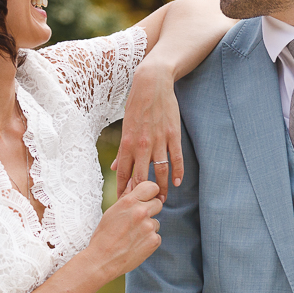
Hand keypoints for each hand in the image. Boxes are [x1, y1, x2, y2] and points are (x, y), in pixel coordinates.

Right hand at [85, 180, 162, 279]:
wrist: (102, 260)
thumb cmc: (104, 235)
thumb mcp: (112, 212)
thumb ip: (126, 196)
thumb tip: (133, 181)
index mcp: (129, 202)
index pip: (152, 186)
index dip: (150, 192)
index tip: (147, 198)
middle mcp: (141, 212)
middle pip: (158, 203)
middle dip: (151, 210)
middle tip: (137, 220)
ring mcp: (149, 227)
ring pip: (156, 222)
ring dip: (148, 227)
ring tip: (132, 236)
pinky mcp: (154, 240)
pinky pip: (156, 236)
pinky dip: (148, 240)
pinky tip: (135, 245)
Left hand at [114, 59, 182, 200]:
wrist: (152, 84)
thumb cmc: (136, 106)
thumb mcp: (125, 127)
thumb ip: (122, 151)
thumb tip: (116, 168)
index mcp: (127, 143)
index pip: (124, 174)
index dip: (123, 191)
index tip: (124, 205)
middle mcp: (141, 145)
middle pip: (141, 178)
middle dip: (142, 195)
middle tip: (145, 208)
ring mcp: (158, 140)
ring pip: (160, 172)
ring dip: (162, 188)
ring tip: (162, 200)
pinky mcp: (173, 135)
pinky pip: (176, 158)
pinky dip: (177, 172)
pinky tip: (178, 183)